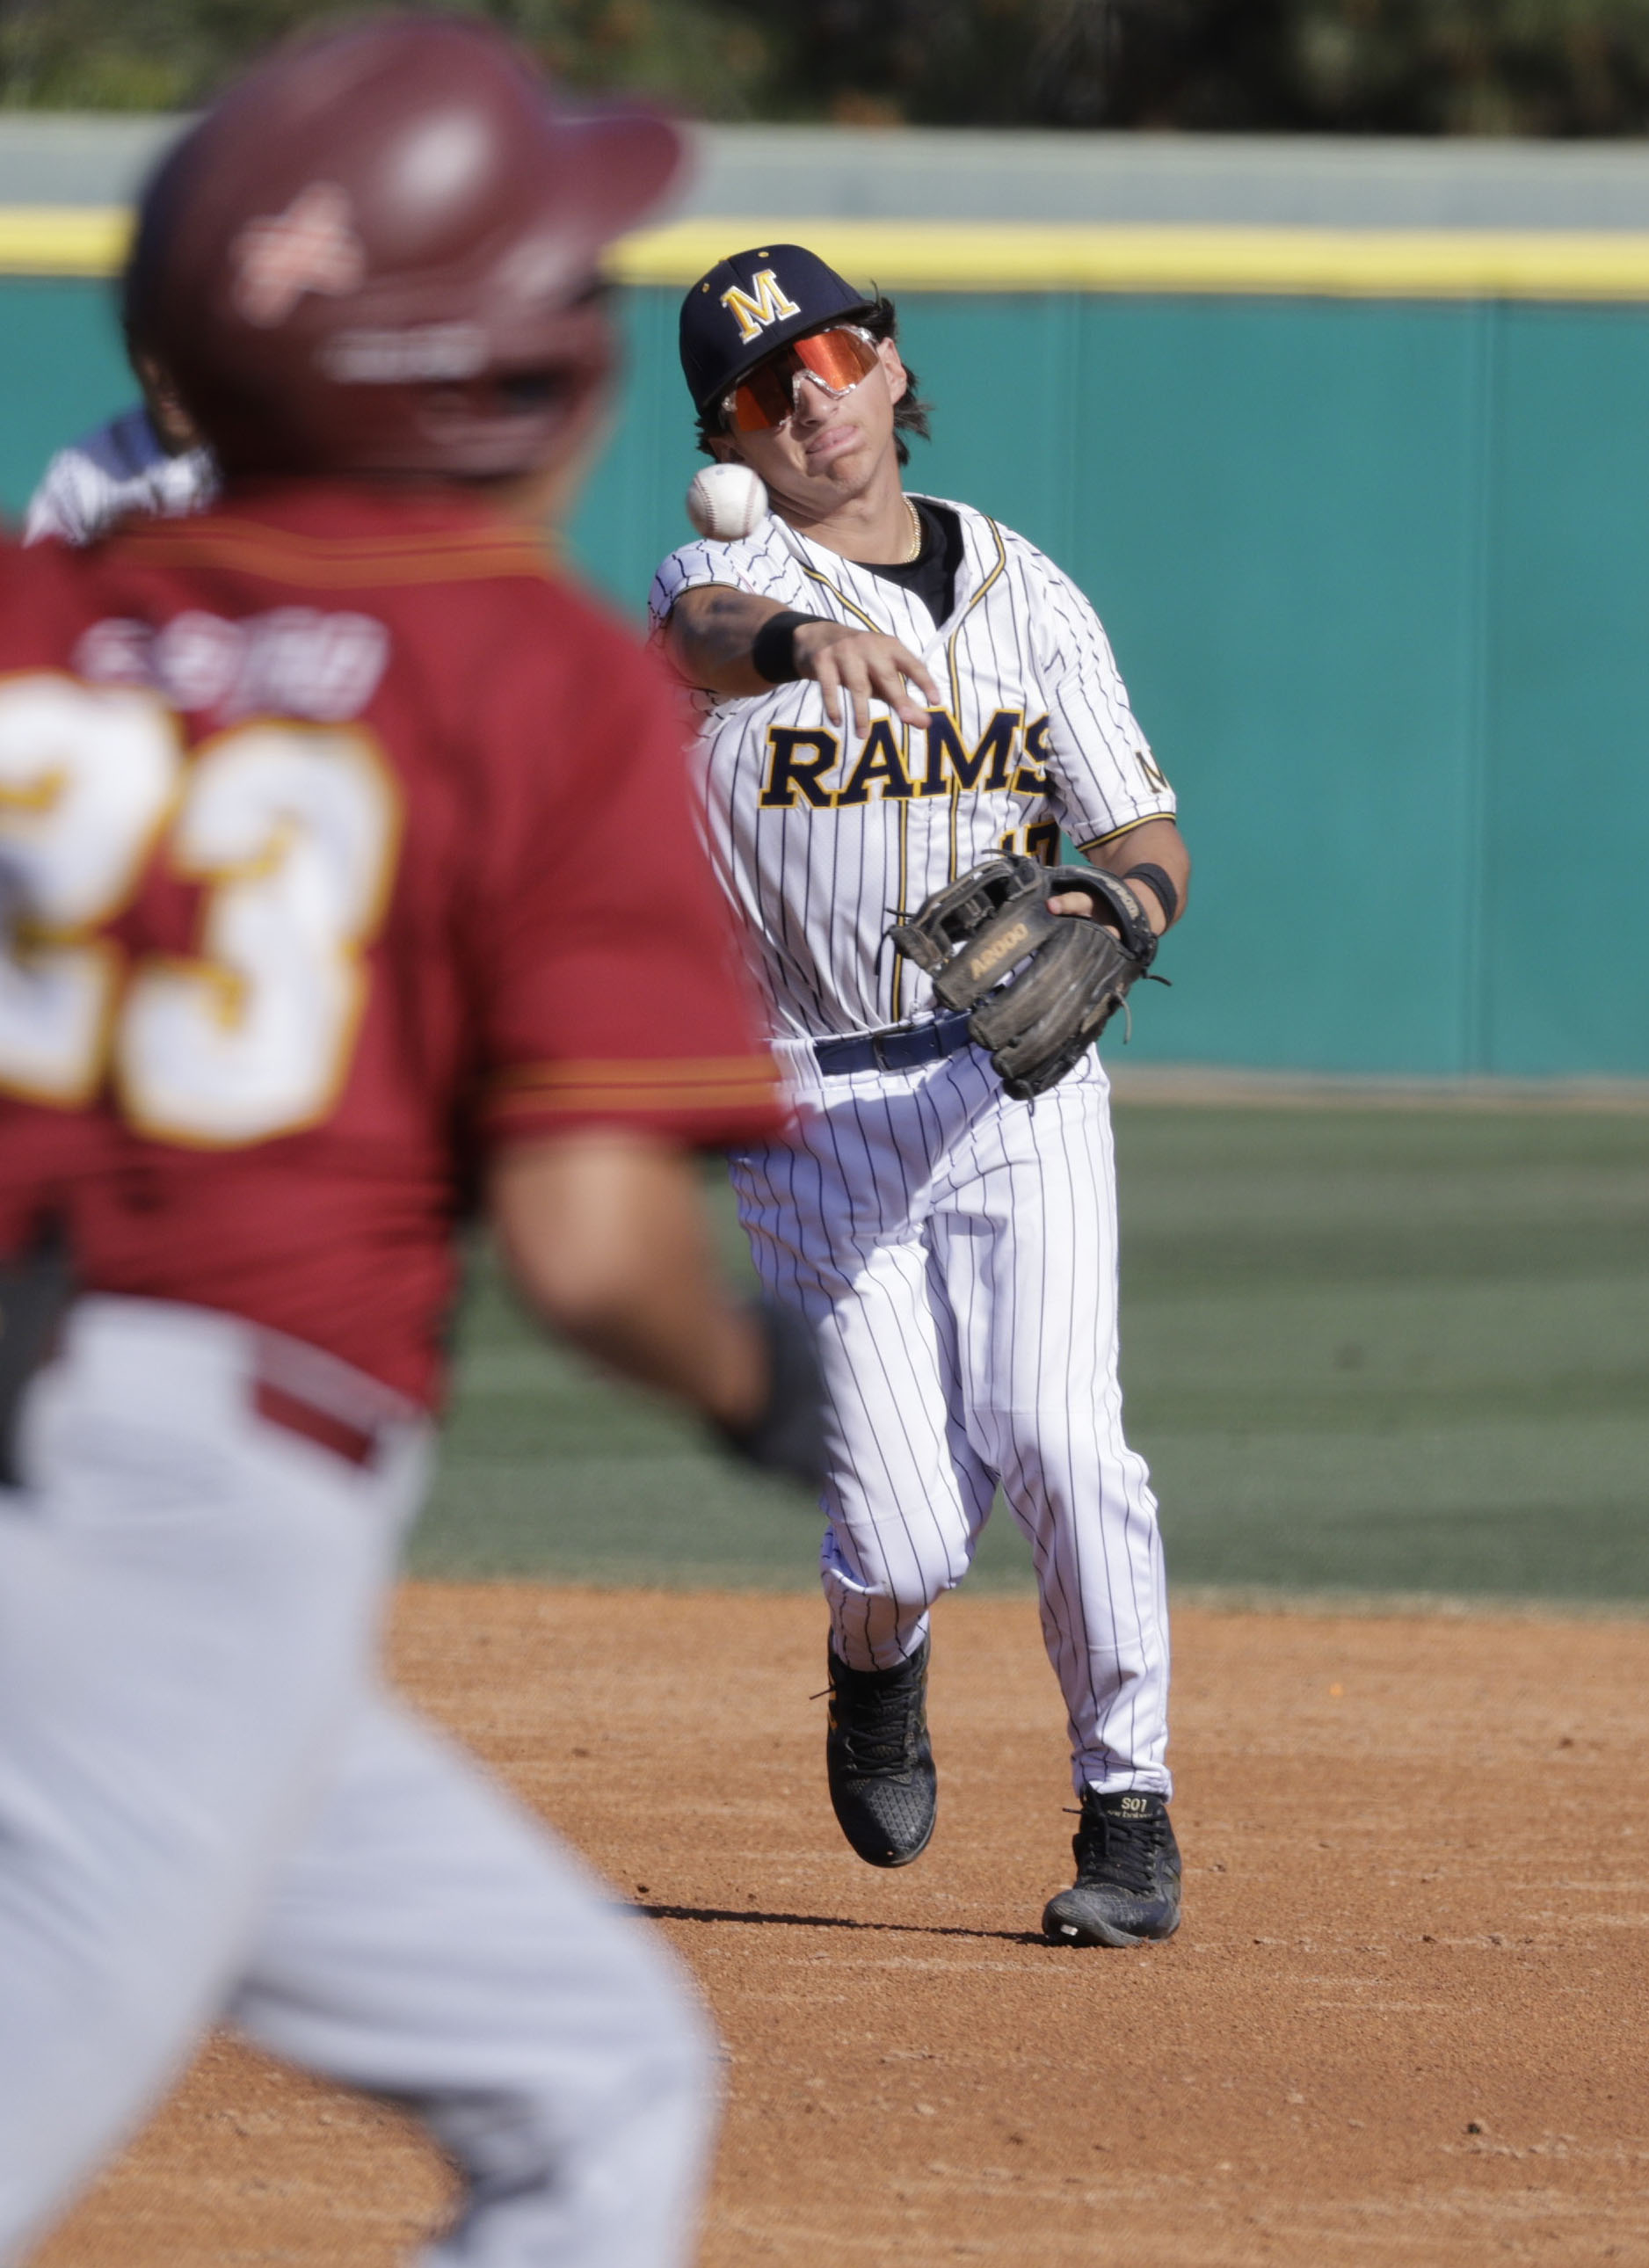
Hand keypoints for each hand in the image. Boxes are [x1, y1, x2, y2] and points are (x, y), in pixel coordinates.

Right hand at [793, 622, 939, 733]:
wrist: (817, 637)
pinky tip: (838, 722)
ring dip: (860, 712)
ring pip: (857, 685)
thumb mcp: (882, 676)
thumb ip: (903, 699)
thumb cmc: (860, 662)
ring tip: (863, 735)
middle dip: (898, 698)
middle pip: (886, 675)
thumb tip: (925, 724)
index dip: (925, 682)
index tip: (936, 701)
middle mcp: (870, 646)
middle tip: (908, 720)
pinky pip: (829, 686)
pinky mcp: (823, 660)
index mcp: (890, 647)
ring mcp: (845, 651)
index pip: (912, 665)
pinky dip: (834, 705)